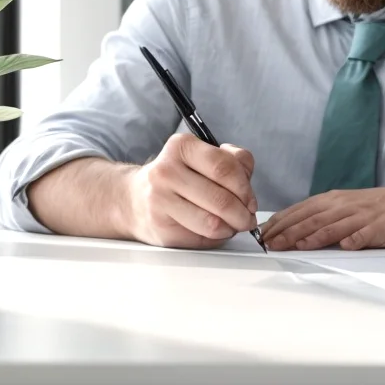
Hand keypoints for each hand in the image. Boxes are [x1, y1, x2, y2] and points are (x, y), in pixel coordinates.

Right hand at [126, 133, 257, 248]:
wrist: (134, 199)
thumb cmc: (177, 175)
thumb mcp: (203, 155)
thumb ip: (233, 159)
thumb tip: (248, 177)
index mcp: (181, 147)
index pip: (224, 167)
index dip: (245, 187)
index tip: (251, 200)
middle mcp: (167, 171)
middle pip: (221, 198)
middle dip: (243, 213)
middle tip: (248, 218)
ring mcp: (160, 201)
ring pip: (212, 223)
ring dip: (232, 228)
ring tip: (234, 225)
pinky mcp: (160, 228)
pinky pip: (200, 238)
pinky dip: (216, 238)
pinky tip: (216, 230)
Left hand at [260, 182, 384, 251]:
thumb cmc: (383, 208)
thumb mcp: (350, 207)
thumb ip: (326, 217)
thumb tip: (296, 231)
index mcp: (336, 200)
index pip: (302, 210)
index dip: (282, 222)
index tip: (263, 234)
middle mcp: (347, 205)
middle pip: (313, 218)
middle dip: (290, 231)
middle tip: (270, 243)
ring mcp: (365, 216)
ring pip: (335, 225)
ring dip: (315, 235)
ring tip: (297, 245)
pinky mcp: (383, 226)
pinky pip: (368, 233)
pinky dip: (356, 238)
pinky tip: (347, 245)